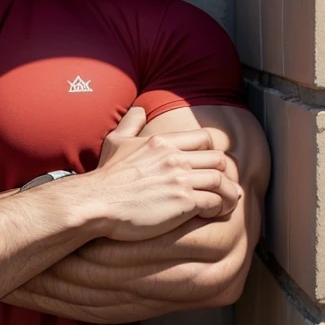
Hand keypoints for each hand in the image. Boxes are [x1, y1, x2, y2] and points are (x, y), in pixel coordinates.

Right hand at [75, 107, 240, 241]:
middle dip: (224, 174)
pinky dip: (218, 208)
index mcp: (162, 142)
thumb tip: (139, 109)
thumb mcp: (115, 141)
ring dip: (228, 193)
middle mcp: (175, 157)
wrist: (96, 202)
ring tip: (225, 204)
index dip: (212, 152)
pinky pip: (215, 202)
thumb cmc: (105, 176)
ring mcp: (180, 179)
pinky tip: (209, 214)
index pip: (204, 139)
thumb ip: (130, 123)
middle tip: (222, 187)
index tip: (209, 166)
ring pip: (222, 180)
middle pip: (218, 159)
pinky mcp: (183, 202)